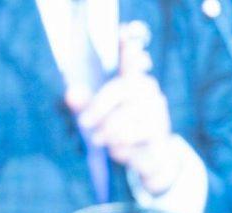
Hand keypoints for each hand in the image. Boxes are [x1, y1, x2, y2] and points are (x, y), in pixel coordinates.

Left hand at [65, 28, 179, 194]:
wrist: (148, 161)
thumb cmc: (120, 133)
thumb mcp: (97, 118)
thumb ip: (82, 104)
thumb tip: (70, 93)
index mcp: (130, 80)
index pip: (129, 57)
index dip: (127, 45)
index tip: (123, 31)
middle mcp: (146, 88)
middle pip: (121, 88)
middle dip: (99, 107)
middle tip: (84, 123)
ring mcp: (156, 107)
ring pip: (127, 114)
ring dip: (108, 129)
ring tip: (100, 139)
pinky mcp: (161, 127)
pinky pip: (136, 131)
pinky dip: (122, 142)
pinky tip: (119, 147)